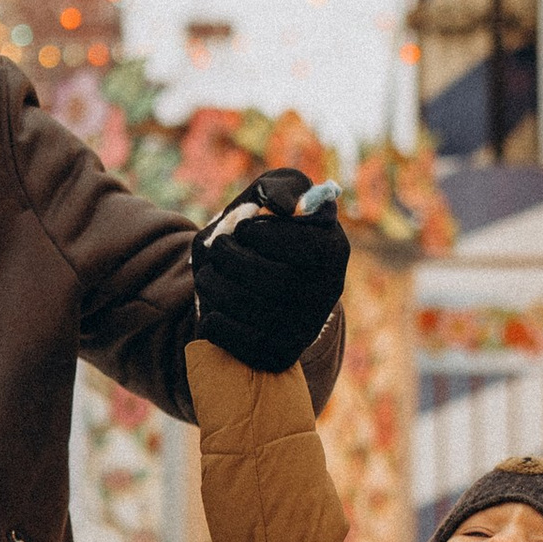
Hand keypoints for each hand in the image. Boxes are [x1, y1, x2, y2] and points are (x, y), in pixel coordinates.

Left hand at [192, 169, 349, 374]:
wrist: (267, 289)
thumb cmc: (271, 230)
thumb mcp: (278, 198)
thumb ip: (280, 186)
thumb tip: (282, 205)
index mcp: (333, 251)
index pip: (298, 245)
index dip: (258, 234)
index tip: (244, 229)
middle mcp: (325, 294)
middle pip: (270, 279)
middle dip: (227, 256)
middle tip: (218, 249)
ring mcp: (302, 329)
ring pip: (242, 305)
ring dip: (211, 282)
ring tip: (209, 275)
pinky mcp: (274, 355)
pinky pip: (227, 334)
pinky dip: (210, 316)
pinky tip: (217, 306)